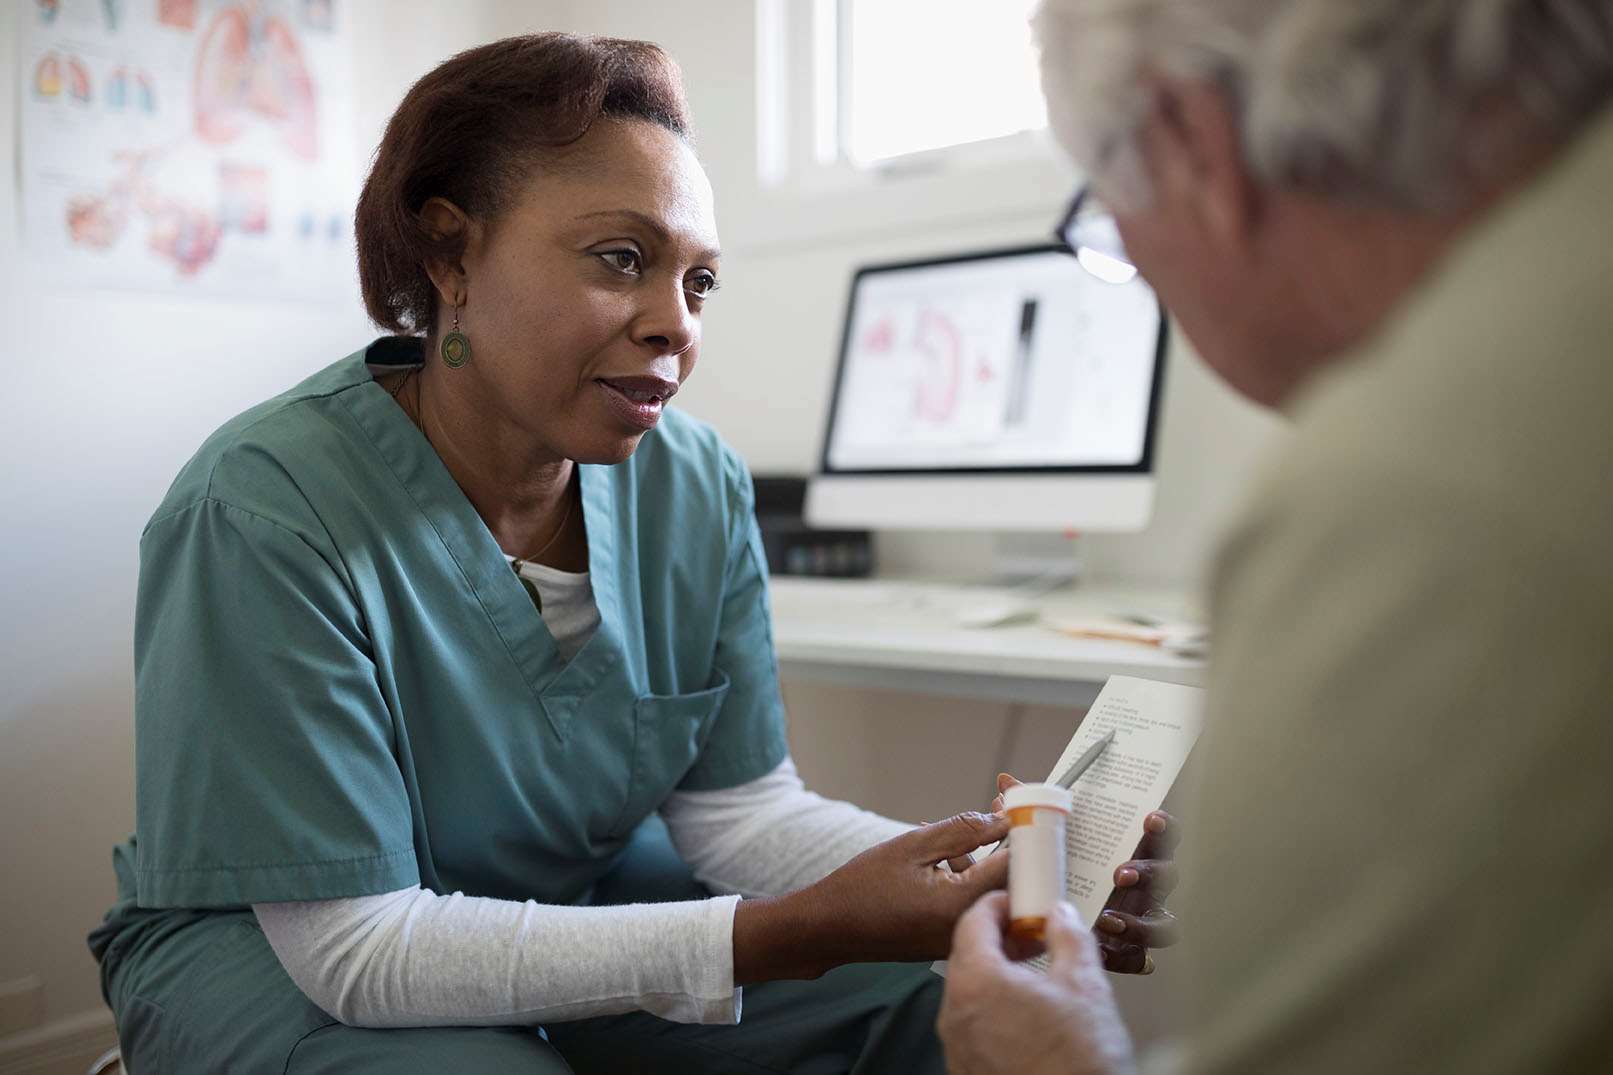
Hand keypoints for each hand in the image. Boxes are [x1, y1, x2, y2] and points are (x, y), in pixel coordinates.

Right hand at [734, 812, 1010, 982]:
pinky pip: (977, 906)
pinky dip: (971, 879)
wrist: (830, 927)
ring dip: (987, 860)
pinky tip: (945, 858)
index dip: (1021, 828)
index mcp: (961, 905)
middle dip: (1009, 843)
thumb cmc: (863, 886)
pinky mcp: (952, 941)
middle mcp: (969, 928)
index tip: (1016, 802)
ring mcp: (962, 938)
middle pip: (1013, 881)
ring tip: (956, 834)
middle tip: (997, 811)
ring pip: (995, 893)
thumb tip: (1003, 818)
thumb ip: (962, 831)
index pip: (1014, 865)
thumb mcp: (913, 846)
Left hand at [938, 893, 1135, 1074]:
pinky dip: (993, 1009)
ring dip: (996, 976)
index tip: (1016, 901)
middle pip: (966, 957)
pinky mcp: (966, 1070)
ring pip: (969, 993)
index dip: (997, 905)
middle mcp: (954, 1012)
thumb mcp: (1085, 985)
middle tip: (1030, 935)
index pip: (972, 922)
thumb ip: (1069, 937)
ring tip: (1034, 976)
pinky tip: (1027, 1015)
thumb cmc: (1077, 1061)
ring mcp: (957, 1046)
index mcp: (976, 981)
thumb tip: (1061, 914)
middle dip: (998, 940)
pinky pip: (973, 1026)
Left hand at [993, 774, 1181, 974]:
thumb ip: (1028, 816)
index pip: (1158, 836)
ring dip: (1139, 921)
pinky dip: (1124, 954)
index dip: (1162, 826)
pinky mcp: (1130, 951)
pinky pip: (1140, 958)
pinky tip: (1103, 949)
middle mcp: (1142, 886)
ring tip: (1108, 919)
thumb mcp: (1041, 844)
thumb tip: (1006, 783)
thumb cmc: (1054, 873)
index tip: (1148, 820)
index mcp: (1127, 853)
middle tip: (1120, 874)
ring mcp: (1139, 919)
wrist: (1043, 927)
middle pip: (1167, 876)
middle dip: (1149, 873)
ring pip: (1163, 922)